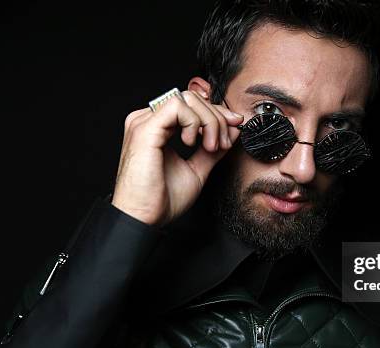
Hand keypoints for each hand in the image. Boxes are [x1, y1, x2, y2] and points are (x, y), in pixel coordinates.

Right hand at [111, 90, 242, 225]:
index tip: (234, 127)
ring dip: (209, 121)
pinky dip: (194, 122)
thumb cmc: (162, 199)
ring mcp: (144, 122)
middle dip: (217, 118)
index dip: (217, 112)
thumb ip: (212, 150)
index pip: (191, 105)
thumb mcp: (197, 169)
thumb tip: (232, 131)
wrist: (144, 218)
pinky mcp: (145, 129)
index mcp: (158, 128)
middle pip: (192, 98)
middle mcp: (148, 120)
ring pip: (187, 99)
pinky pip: (177, 106)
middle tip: (222, 144)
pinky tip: (192, 144)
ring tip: (210, 147)